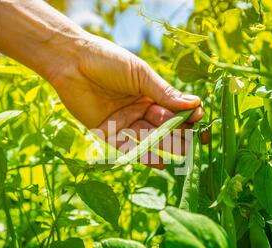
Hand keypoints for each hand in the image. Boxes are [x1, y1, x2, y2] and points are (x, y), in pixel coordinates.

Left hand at [49, 34, 203, 165]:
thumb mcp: (140, 75)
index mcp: (150, 93)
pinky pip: (129, 147)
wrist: (72, 62)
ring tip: (179, 151)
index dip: (187, 114)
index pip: (174, 108)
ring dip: (164, 145)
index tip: (199, 118)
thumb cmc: (108, 61)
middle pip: (164, 125)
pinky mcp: (109, 133)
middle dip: (178, 132)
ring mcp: (125, 122)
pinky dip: (144, 156)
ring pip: (150, 137)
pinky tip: (159, 162)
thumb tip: (195, 104)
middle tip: (190, 140)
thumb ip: (164, 92)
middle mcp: (140, 109)